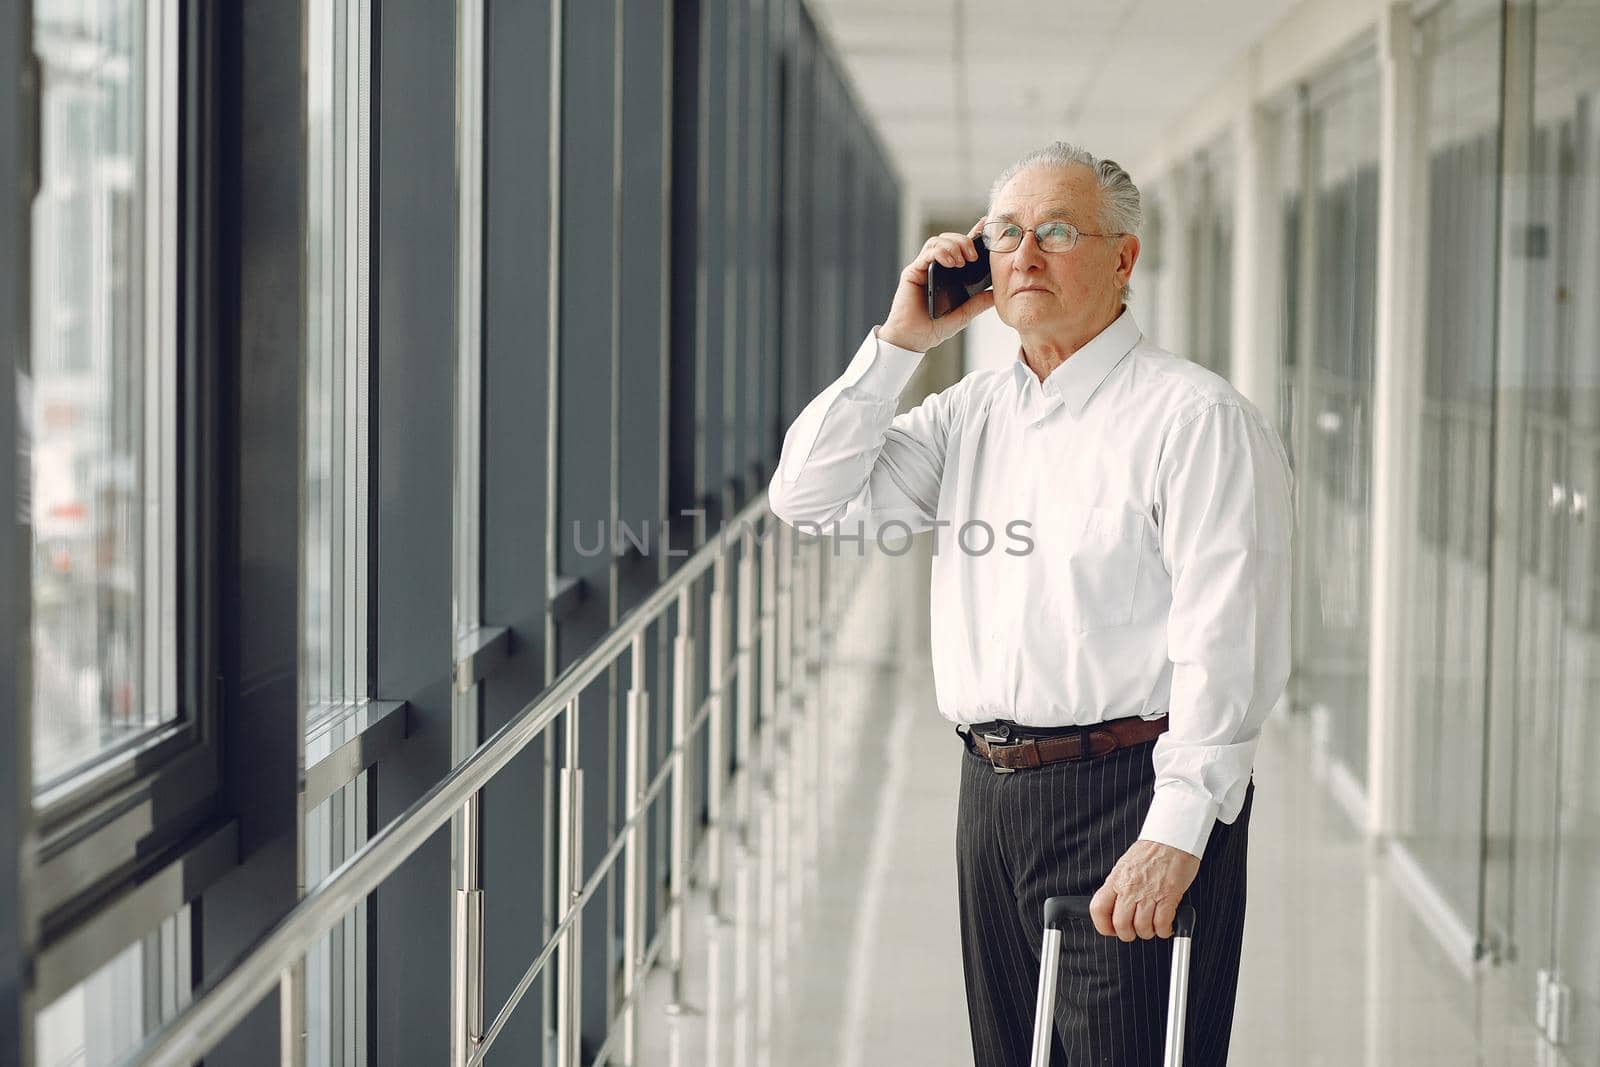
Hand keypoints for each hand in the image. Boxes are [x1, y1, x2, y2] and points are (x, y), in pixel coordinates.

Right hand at [878, 217, 995, 353]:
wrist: (914, 339)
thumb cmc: (934, 327)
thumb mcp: (963, 315)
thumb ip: (978, 303)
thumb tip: (996, 294)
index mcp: (947, 274)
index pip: (961, 248)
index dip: (973, 234)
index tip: (987, 226)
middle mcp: (934, 267)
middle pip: (949, 239)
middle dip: (964, 241)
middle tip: (974, 255)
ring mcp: (923, 267)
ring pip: (938, 241)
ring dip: (953, 246)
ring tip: (962, 261)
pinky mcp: (913, 272)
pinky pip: (927, 253)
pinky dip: (940, 252)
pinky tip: (950, 262)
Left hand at [1088, 839, 1200, 941]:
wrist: (1172, 838)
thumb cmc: (1151, 851)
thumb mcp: (1124, 866)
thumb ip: (1118, 886)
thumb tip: (1114, 906)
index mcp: (1116, 880)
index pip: (1098, 909)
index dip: (1103, 926)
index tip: (1111, 930)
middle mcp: (1130, 888)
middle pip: (1121, 924)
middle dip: (1128, 934)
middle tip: (1134, 931)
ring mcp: (1149, 892)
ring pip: (1142, 927)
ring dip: (1148, 932)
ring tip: (1152, 927)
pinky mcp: (1169, 895)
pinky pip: (1162, 924)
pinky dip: (1164, 930)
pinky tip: (1165, 926)